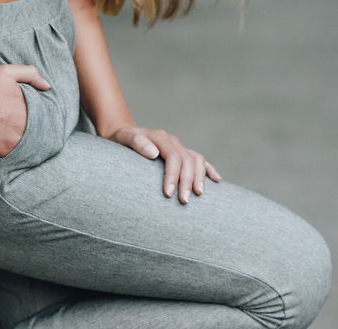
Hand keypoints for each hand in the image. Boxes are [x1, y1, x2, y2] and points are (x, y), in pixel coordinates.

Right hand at [0, 63, 50, 155]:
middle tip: (13, 125)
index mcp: (30, 109)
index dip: (32, 117)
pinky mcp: (3, 150)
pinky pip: (12, 154)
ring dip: (19, 140)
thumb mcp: (10, 72)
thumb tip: (47, 86)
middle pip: (32, 132)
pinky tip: (1, 142)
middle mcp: (26, 126)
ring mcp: (15, 140)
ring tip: (8, 134)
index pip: (40, 118)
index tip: (23, 115)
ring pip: (24, 144)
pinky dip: (9, 149)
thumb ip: (31, 75)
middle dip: (25, 129)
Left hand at [107, 125, 221, 203]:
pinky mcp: (182, 153)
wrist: (124, 135)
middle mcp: (172, 141)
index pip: (173, 157)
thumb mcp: (124, 138)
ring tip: (198, 195)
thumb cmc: (121, 140)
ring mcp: (179, 146)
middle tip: (183, 201)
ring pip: (196, 160)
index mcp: (161, 137)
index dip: (173, 175)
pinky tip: (216, 180)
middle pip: (186, 161)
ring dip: (199, 177)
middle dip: (187, 181)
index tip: (168, 193)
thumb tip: (154, 153)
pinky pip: (200, 160)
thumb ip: (136, 142)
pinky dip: (209, 169)